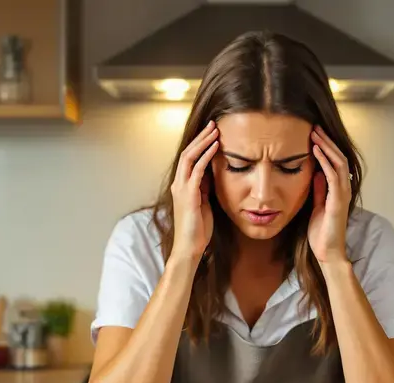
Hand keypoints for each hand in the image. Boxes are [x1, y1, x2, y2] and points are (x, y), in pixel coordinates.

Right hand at [169, 120, 218, 262]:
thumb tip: (212, 174)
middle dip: (200, 137)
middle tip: (213, 124)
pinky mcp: (188, 195)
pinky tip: (215, 147)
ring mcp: (182, 188)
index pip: (189, 158)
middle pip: (187, 152)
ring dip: (203, 142)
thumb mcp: (203, 203)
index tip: (211, 133)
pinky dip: (206, 156)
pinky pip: (197, 170)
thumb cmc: (198, 229)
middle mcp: (178, 184)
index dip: (199, 144)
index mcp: (181, 186)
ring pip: (190, 157)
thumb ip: (205, 188)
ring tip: (215, 131)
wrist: (190, 247)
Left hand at [309, 126, 351, 263]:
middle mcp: (343, 189)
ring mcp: (342, 194)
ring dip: (326, 147)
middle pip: (338, 158)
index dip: (326, 147)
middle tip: (314, 127)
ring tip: (314, 133)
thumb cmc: (321, 232)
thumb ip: (319, 190)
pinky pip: (333, 176)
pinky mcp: (338, 201)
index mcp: (338, 190)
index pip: (335, 162)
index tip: (314, 134)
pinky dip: (324, 162)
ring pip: (338, 163)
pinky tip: (316, 151)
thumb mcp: (317, 206)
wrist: (327, 252)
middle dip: (326, 141)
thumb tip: (316, 173)